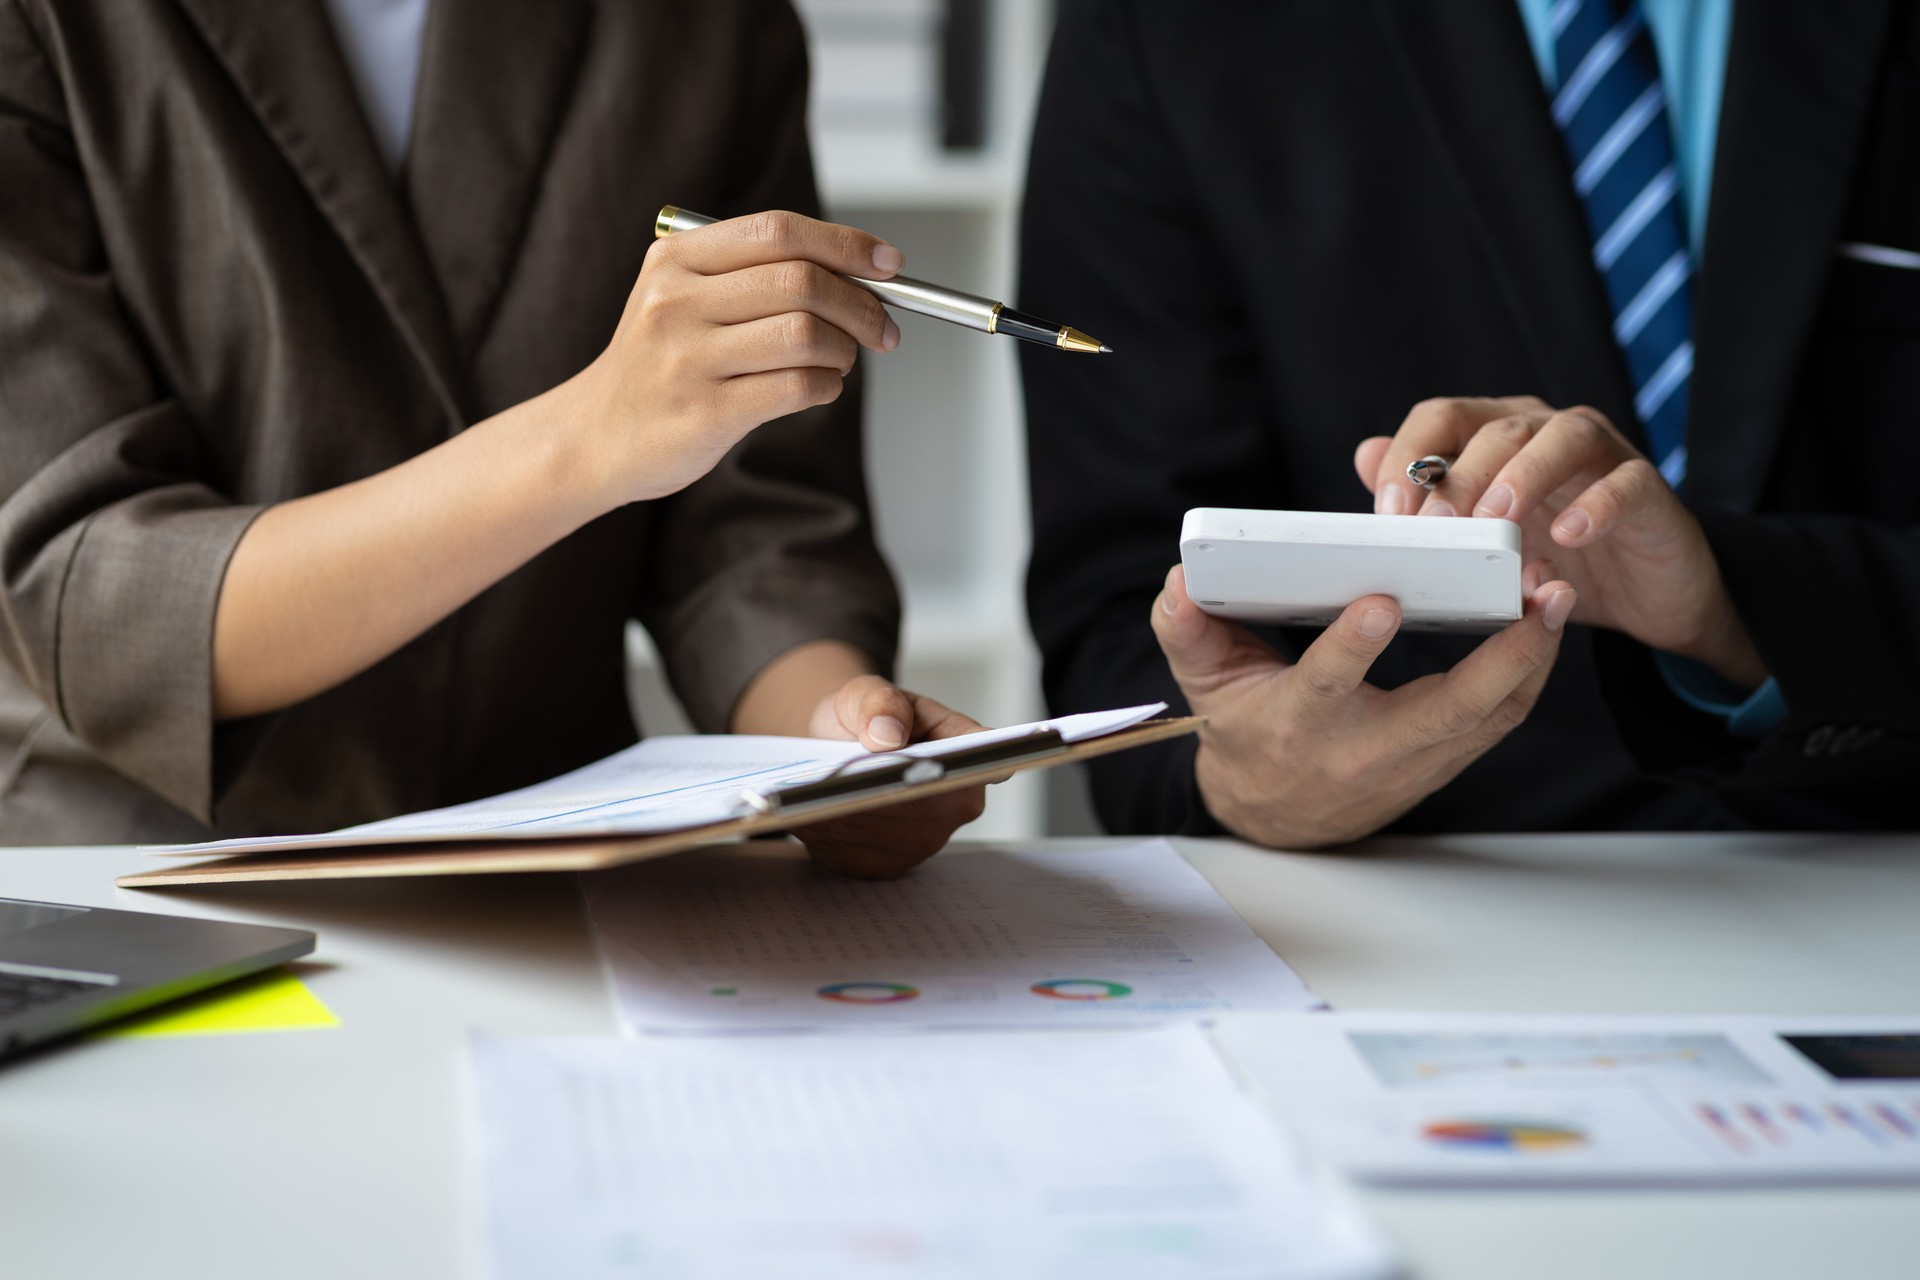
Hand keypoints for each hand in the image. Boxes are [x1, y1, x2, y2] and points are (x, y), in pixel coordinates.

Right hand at [572, 209, 903, 506]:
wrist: (596, 436)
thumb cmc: (661, 365)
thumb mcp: (685, 299)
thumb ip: (756, 277)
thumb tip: (861, 275)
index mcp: (675, 259)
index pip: (778, 231)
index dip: (845, 244)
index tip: (890, 264)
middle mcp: (675, 301)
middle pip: (801, 281)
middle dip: (861, 305)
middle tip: (883, 329)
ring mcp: (686, 358)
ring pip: (804, 334)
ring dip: (845, 350)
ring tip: (841, 361)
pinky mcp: (703, 412)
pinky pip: (795, 388)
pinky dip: (826, 386)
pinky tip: (819, 387)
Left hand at [794, 675, 988, 877]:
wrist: (843, 743)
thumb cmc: (867, 716)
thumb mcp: (869, 692)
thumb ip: (881, 703)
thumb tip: (885, 734)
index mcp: (969, 751)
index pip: (972, 767)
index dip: (943, 774)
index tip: (906, 771)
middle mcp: (956, 806)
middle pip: (920, 812)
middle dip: (876, 798)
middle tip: (831, 785)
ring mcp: (925, 841)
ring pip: (883, 838)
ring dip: (845, 821)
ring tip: (808, 798)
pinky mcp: (888, 865)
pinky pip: (855, 857)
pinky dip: (828, 837)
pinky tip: (804, 815)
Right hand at [1152, 564, 1574, 848]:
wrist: (1274, 817)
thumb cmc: (1246, 732)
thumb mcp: (1204, 683)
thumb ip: (1186, 628)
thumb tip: (1181, 581)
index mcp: (1299, 724)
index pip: (1327, 686)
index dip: (1353, 648)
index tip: (1382, 601)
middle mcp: (1365, 750)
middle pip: (1449, 709)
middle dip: (1504, 651)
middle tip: (1540, 591)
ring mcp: (1415, 762)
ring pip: (1493, 715)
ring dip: (1535, 656)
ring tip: (1556, 593)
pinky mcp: (1445, 761)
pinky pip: (1501, 718)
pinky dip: (1531, 670)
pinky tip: (1546, 621)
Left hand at [1358, 397, 1764, 688]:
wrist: (1644, 598)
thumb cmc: (1552, 558)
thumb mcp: (1482, 536)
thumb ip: (1427, 496)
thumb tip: (1362, 453)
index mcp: (1497, 434)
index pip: (1443, 418)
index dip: (1409, 456)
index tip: (1387, 514)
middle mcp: (1547, 430)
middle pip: (1497, 428)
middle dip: (1460, 476)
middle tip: (1434, 528)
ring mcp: (1603, 454)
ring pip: (1562, 438)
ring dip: (1523, 476)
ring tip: (1496, 522)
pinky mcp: (1648, 489)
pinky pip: (1625, 483)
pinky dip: (1596, 506)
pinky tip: (1569, 536)